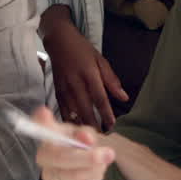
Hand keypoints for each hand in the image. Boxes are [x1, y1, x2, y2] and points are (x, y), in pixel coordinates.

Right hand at [32, 106, 114, 179]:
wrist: (89, 166)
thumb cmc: (82, 146)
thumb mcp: (87, 135)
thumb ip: (86, 134)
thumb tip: (85, 138)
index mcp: (50, 137)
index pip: (40, 127)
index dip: (40, 122)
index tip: (45, 113)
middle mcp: (44, 157)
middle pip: (58, 158)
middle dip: (84, 158)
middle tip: (104, 155)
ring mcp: (50, 177)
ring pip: (66, 177)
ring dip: (89, 171)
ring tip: (102, 165)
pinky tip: (94, 178)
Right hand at [41, 6, 127, 129]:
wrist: (58, 41)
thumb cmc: (82, 50)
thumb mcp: (100, 60)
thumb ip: (111, 80)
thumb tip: (124, 97)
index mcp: (89, 73)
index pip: (99, 97)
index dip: (106, 113)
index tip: (112, 125)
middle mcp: (76, 82)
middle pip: (85, 108)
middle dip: (94, 125)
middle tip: (102, 138)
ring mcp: (64, 87)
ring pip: (73, 111)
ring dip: (82, 126)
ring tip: (90, 138)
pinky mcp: (56, 90)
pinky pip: (62, 109)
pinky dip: (69, 120)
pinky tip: (75, 129)